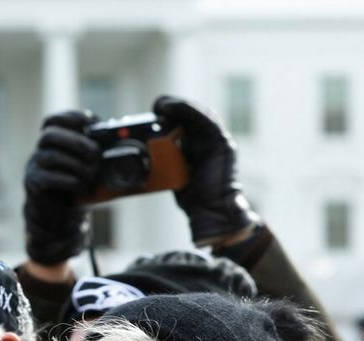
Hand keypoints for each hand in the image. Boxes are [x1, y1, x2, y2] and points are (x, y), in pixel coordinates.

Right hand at [23, 110, 100, 264]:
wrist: (60, 214)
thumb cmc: (78, 186)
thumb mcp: (89, 167)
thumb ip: (98, 154)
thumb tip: (123, 144)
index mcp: (53, 141)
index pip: (53, 120)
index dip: (70, 117)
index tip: (90, 121)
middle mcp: (40, 150)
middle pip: (49, 135)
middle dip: (76, 141)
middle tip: (95, 153)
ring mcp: (34, 166)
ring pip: (49, 156)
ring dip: (75, 164)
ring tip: (91, 174)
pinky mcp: (33, 184)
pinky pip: (47, 178)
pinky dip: (69, 181)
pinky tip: (82, 186)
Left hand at [153, 95, 259, 245]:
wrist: (211, 212)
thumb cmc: (193, 198)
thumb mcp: (172, 174)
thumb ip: (163, 160)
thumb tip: (142, 152)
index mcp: (198, 146)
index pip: (185, 121)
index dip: (170, 113)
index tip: (153, 112)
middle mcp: (209, 141)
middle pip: (192, 115)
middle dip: (173, 107)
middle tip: (156, 106)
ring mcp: (217, 142)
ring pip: (200, 114)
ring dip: (180, 105)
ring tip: (162, 104)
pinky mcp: (222, 144)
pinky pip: (206, 121)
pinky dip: (190, 111)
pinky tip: (174, 107)